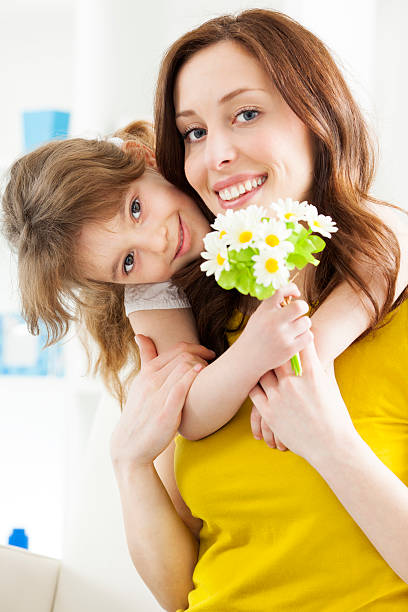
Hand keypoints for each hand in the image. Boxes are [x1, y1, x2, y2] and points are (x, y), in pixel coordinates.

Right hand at [110, 335, 213, 468]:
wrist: (129, 446)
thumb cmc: (139, 413)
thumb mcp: (139, 383)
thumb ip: (145, 359)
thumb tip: (141, 336)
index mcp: (146, 373)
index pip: (176, 350)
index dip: (196, 347)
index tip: (207, 353)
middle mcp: (151, 381)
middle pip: (183, 356)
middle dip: (202, 355)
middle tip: (213, 362)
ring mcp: (157, 396)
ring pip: (184, 368)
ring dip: (202, 366)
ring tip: (211, 373)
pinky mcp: (165, 413)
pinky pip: (181, 388)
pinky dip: (193, 378)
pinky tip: (203, 374)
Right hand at [240, 283, 312, 376]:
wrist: (246, 358)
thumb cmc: (255, 335)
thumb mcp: (259, 315)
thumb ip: (273, 305)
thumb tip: (293, 293)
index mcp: (264, 310)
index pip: (281, 291)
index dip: (292, 288)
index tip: (296, 294)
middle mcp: (273, 321)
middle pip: (300, 306)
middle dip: (303, 307)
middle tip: (299, 312)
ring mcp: (282, 336)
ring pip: (306, 322)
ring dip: (303, 324)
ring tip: (295, 328)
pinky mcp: (289, 349)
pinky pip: (308, 336)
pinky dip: (305, 336)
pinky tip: (297, 338)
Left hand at [249, 338, 355, 464]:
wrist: (331, 445)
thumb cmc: (336, 416)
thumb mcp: (329, 387)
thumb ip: (319, 370)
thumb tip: (317, 355)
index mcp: (311, 373)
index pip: (300, 344)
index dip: (296, 333)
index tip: (292, 326)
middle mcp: (293, 381)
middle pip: (276, 354)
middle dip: (274, 345)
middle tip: (268, 338)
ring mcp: (279, 396)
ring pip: (262, 371)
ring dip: (261, 366)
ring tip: (256, 358)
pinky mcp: (269, 411)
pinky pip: (255, 391)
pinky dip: (255, 384)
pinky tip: (255, 381)